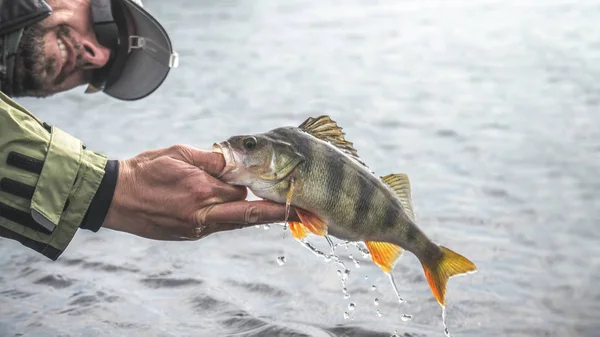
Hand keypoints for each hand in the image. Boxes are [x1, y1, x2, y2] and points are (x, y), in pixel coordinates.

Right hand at [102, 144, 295, 239]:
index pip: (243, 191)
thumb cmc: (145, 170)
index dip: (265, 191)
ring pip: (235, 222)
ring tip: (281, 212)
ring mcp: (196, 228)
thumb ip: (212, 159)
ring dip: (253, 214)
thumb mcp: (179, 154)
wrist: (114, 198)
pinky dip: (232, 217)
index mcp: (201, 190)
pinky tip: (239, 209)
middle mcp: (202, 214)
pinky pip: (220, 226)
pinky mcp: (190, 234)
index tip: (294, 202)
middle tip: (300, 212)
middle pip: (246, 213)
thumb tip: (237, 161)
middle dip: (271, 210)